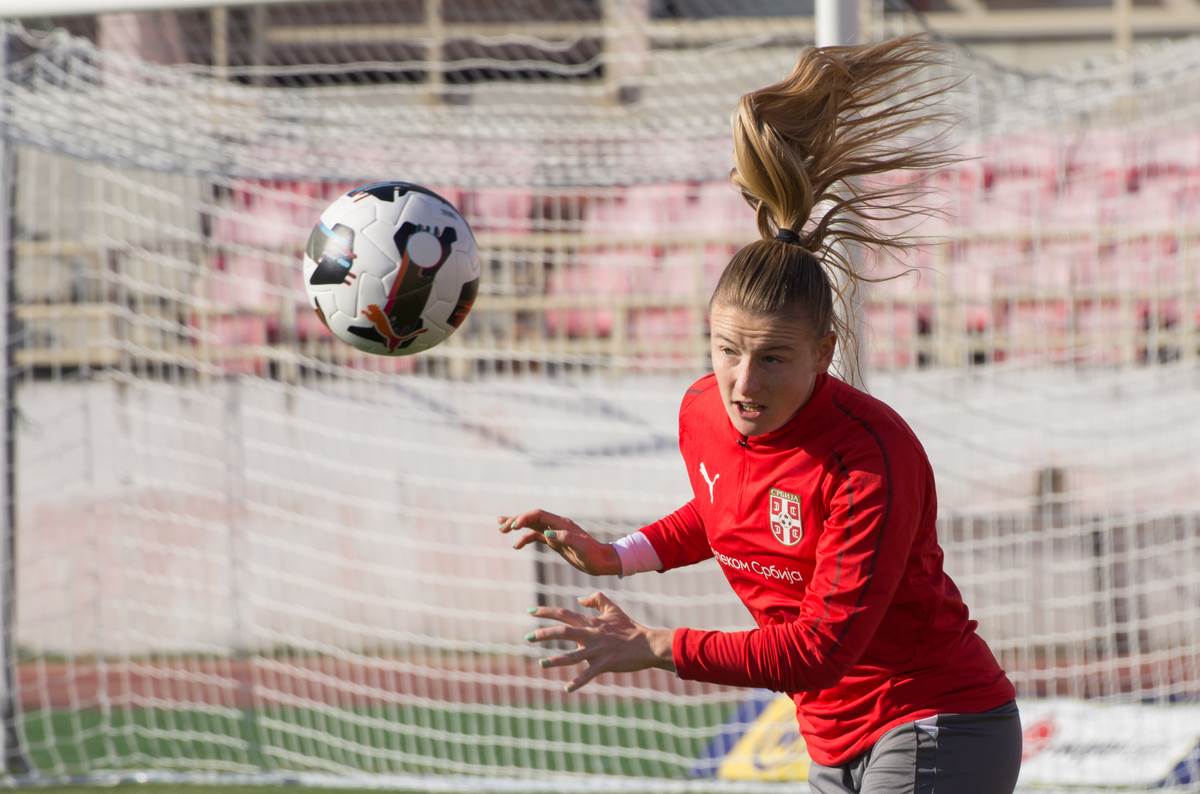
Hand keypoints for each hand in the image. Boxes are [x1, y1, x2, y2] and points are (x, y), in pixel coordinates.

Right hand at [498, 509, 620, 575]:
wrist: (601, 561)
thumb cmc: (593, 554)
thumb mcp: (581, 547)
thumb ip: (565, 538)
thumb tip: (546, 534)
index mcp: (561, 523)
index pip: (538, 515)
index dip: (524, 518)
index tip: (513, 527)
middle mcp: (556, 525)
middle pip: (531, 517)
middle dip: (515, 520)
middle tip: (501, 527)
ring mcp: (554, 532)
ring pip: (531, 525)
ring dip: (517, 526)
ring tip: (502, 529)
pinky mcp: (554, 541)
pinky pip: (535, 537)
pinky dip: (524, 539)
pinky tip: (516, 546)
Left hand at [527, 591, 675, 692]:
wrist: (647, 644)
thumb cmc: (629, 627)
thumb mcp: (613, 608)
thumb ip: (596, 599)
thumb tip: (579, 600)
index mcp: (591, 623)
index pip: (564, 614)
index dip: (546, 611)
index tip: (530, 611)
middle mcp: (591, 635)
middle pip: (564, 632)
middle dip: (544, 634)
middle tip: (528, 637)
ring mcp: (597, 651)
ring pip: (572, 656)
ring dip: (556, 660)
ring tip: (541, 663)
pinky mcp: (604, 664)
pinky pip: (588, 675)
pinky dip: (578, 682)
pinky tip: (567, 688)